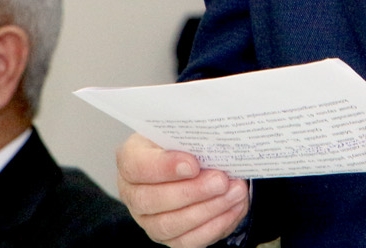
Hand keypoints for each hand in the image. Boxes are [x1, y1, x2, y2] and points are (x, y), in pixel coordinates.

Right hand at [115, 133, 247, 246]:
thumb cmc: (184, 142)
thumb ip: (191, 132)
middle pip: (151, 200)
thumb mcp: (183, 128)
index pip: (136, 166)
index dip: (164, 167)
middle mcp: (133, 192)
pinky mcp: (168, 237)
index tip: (193, 164)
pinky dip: (214, 225)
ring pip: (170, 224)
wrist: (192, 160)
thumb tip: (213, 136)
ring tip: (235, 192)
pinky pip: (188, 241)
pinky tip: (233, 208)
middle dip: (192, 192)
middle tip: (221, 180)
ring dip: (207, 210)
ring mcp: (148, 219)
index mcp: (131, 159)